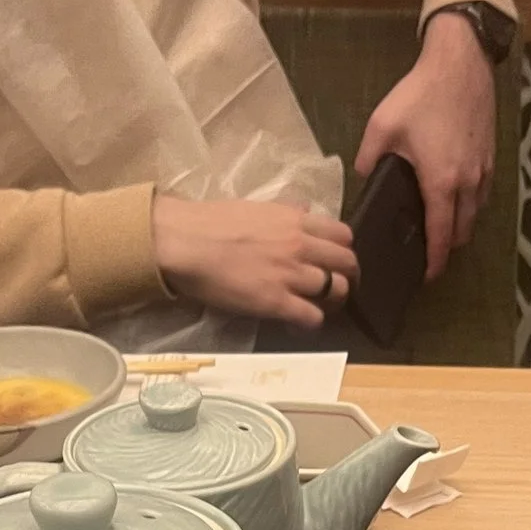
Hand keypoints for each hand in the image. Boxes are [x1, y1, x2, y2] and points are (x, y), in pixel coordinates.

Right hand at [150, 196, 357, 328]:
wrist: (183, 241)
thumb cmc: (210, 222)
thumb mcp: (257, 206)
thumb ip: (285, 211)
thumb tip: (304, 209)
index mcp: (295, 220)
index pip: (342, 234)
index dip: (343, 250)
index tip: (334, 260)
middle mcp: (300, 245)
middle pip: (347, 263)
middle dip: (347, 277)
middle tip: (335, 287)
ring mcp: (291, 275)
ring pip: (336, 290)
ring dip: (332, 301)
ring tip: (319, 307)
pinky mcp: (276, 302)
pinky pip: (312, 317)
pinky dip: (311, 323)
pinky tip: (298, 323)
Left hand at [356, 12, 496, 278]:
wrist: (461, 64)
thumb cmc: (421, 94)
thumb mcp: (381, 125)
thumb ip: (368, 158)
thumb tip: (364, 176)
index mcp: (441, 183)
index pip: (440, 237)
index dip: (434, 262)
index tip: (427, 276)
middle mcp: (468, 184)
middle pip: (461, 232)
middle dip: (446, 247)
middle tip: (428, 251)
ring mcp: (484, 171)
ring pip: (475, 214)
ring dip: (459, 224)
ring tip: (439, 224)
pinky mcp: (491, 156)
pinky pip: (482, 193)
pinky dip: (470, 203)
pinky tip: (454, 194)